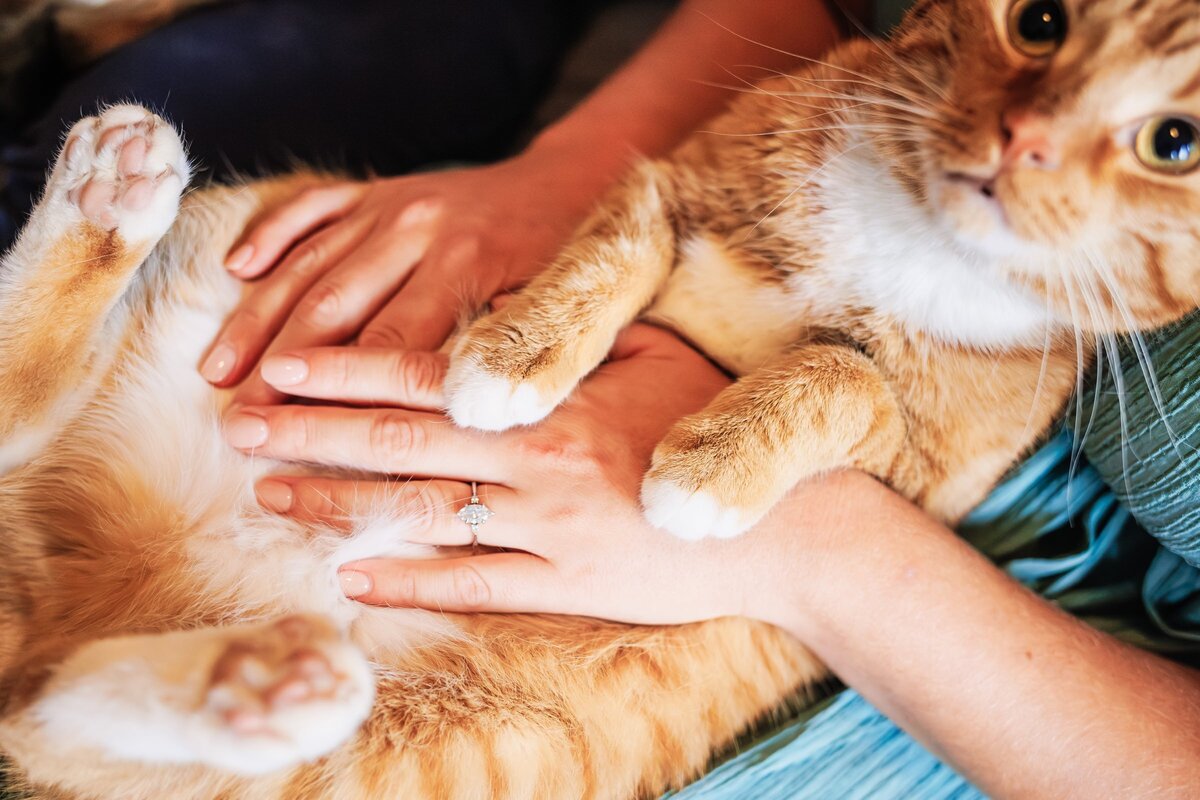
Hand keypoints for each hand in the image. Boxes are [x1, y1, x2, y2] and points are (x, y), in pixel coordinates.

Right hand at [201, 143, 614, 406]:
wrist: (573, 181)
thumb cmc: (568, 263)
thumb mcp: (562, 311)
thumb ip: (516, 356)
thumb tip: (472, 415)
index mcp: (466, 264)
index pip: (388, 342)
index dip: (338, 394)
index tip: (292, 436)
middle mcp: (419, 228)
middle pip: (333, 305)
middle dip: (279, 367)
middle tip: (238, 421)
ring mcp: (392, 203)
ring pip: (309, 263)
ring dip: (258, 316)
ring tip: (215, 370)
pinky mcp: (378, 187)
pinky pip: (312, 205)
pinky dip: (272, 234)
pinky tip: (235, 268)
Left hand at [221, 323, 877, 623]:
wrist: (791, 525)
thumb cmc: (721, 425)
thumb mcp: (656, 353)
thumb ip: (575, 331)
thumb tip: (491, 315)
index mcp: (555, 400)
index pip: (428, 378)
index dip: (346, 371)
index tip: (278, 366)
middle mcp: (540, 466)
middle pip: (401, 446)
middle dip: (311, 436)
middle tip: (239, 431)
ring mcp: (550, 534)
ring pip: (420, 518)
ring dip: (338, 508)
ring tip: (272, 500)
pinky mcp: (569, 590)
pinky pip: (473, 587)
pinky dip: (408, 581)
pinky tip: (351, 578)